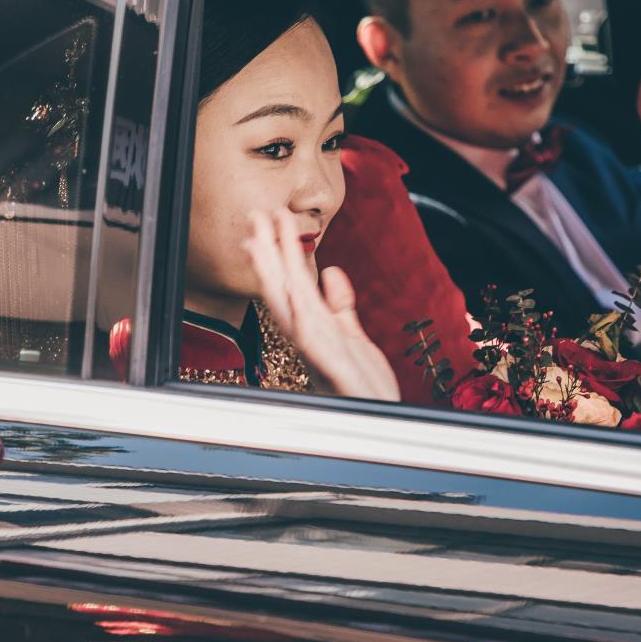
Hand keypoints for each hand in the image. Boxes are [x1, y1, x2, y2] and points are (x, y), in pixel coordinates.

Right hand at [243, 209, 399, 401]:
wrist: (384, 426)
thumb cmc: (366, 389)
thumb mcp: (356, 338)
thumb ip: (342, 307)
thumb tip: (331, 272)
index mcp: (317, 330)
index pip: (294, 284)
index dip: (280, 253)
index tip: (269, 221)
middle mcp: (311, 339)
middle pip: (284, 288)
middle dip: (269, 252)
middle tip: (256, 215)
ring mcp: (318, 354)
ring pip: (288, 306)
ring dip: (273, 273)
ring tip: (259, 241)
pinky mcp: (332, 371)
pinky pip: (311, 340)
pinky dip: (299, 316)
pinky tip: (292, 291)